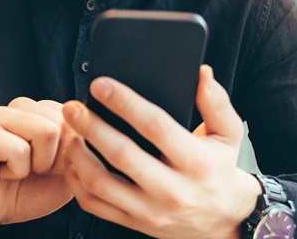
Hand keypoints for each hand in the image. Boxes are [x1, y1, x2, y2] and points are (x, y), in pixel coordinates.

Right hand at [0, 97, 73, 227]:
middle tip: (33, 170)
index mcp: (43, 109)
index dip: (71, 152)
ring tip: (19, 169)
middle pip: (64, 123)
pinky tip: (2, 172)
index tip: (52, 166)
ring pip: (46, 132)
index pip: (78, 118)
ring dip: (38, 164)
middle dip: (56, 159)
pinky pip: (19, 149)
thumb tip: (83, 132)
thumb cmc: (31, 189)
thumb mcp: (68, 171)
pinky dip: (16, 171)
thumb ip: (80, 148)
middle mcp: (21, 106)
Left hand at [60, 65, 260, 238]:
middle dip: (90, 127)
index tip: (100, 84)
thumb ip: (216, 103)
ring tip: (68, 130)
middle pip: (121, 155)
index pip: (156, 127)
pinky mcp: (135, 223)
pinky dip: (76, 181)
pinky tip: (72, 159)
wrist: (222, 220)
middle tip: (72, 106)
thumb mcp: (228, 135)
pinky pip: (94, 204)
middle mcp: (173, 190)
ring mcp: (151, 211)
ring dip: (77, 154)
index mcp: (197, 163)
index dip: (125, 103)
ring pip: (101, 183)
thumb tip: (201, 73)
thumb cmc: (219, 169)